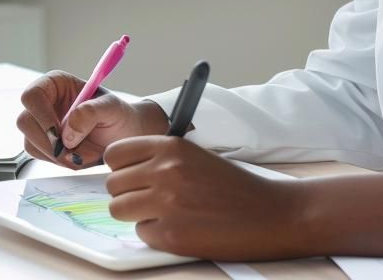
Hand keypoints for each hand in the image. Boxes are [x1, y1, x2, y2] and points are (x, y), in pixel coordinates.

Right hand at [17, 70, 168, 168]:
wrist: (123, 136)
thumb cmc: (118, 116)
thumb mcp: (112, 109)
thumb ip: (91, 113)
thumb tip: (67, 133)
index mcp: (56, 84)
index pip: (33, 95)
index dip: (41, 115)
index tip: (59, 133)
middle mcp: (44, 102)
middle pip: (25, 121)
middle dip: (48, 141)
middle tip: (72, 151)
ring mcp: (41, 124)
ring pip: (30, 142)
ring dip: (56, 154)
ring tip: (84, 153)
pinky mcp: (43, 143)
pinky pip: (39, 156)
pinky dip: (58, 161)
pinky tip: (78, 157)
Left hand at [103, 136, 308, 260]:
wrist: (270, 214)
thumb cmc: (235, 187)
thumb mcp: (195, 156)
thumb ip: (161, 159)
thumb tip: (124, 171)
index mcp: (171, 147)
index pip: (115, 154)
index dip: (120, 167)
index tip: (130, 175)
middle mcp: (165, 172)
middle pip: (113, 184)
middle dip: (127, 193)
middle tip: (150, 198)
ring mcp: (166, 204)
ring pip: (119, 209)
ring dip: (136, 214)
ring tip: (163, 213)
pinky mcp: (170, 235)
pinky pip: (141, 233)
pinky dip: (155, 234)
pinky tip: (180, 227)